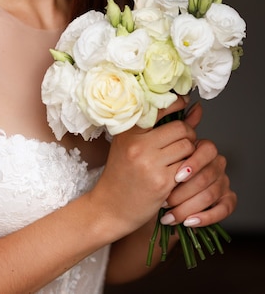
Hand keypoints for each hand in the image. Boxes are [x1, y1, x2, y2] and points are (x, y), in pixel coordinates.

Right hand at [91, 98, 196, 238]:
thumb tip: (196, 107)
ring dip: (189, 153)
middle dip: (188, 134)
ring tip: (179, 159)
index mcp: (128, 130)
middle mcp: (138, 144)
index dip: (177, 103)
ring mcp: (150, 164)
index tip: (184, 102)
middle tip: (183, 142)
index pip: (160, 108)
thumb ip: (166, 125)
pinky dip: (187, 170)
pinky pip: (187, 167)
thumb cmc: (122, 173)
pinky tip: (177, 174)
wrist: (110, 206)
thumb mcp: (135, 144)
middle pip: (181, 129)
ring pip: (187, 147)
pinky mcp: (161, 182)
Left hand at [160, 102, 236, 227]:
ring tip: (168, 214)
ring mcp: (224, 181)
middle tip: (165, 200)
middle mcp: (217, 162)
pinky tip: (188, 223)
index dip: (192, 164)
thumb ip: (170, 130)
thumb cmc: (155, 173)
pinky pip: (224, 209)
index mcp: (203, 148)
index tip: (173, 177)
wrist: (155, 200)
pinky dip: (204, 217)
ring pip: (212, 194)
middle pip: (209, 175)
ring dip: (188, 207)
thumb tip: (176, 106)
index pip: (206, 150)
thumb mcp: (158, 153)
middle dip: (185, 191)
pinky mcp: (227, 201)